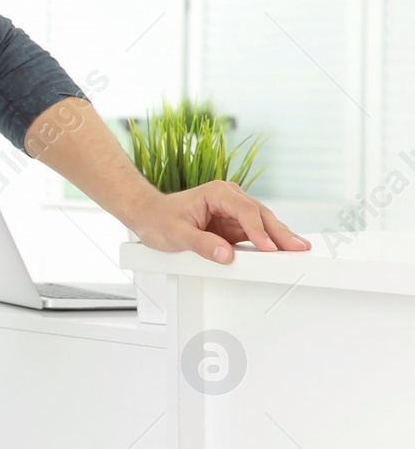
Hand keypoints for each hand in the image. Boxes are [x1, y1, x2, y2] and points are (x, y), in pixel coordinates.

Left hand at [128, 180, 311, 263]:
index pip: (245, 211)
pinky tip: (283, 249)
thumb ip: (201, 244)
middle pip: (260, 215)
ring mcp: (233, 211)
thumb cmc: (159, 219)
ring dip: (279, 236)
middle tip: (299, 248)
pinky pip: (255, 232)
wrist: (149, 215)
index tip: (270, 248)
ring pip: (262, 223)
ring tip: (299, 250)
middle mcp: (229, 198)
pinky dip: (269, 241)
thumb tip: (226, 255)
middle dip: (280, 232)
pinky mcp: (233, 224)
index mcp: (217, 193)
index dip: (259, 231)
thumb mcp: (176, 235)